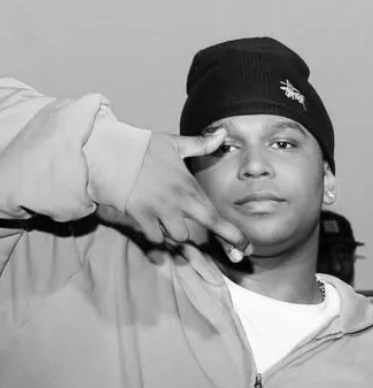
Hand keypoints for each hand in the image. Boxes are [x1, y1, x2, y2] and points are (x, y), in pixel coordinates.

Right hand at [123, 128, 251, 259]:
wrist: (108, 150)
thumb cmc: (142, 147)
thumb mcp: (174, 143)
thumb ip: (200, 144)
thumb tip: (223, 133)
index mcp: (188, 188)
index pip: (217, 217)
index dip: (234, 235)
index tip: (247, 247)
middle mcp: (177, 202)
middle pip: (204, 230)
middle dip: (222, 241)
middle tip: (235, 254)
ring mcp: (159, 210)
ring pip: (178, 236)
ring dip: (177, 232)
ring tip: (172, 220)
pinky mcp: (139, 216)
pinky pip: (155, 236)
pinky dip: (157, 235)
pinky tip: (154, 224)